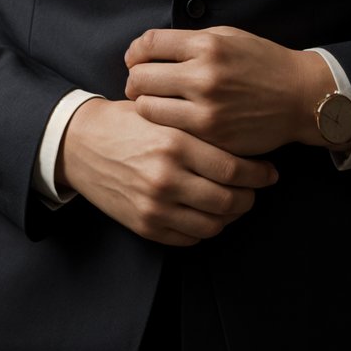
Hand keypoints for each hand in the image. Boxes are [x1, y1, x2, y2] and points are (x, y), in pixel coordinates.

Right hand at [55, 97, 277, 246]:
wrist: (80, 143)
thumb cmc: (126, 120)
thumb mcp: (162, 111)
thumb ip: (196, 123)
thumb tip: (242, 135)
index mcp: (174, 142)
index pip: (231, 167)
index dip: (258, 173)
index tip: (270, 171)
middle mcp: (166, 176)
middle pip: (227, 200)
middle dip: (249, 197)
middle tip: (257, 189)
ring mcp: (154, 205)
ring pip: (211, 224)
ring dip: (230, 216)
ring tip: (236, 202)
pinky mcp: (144, 225)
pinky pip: (188, 238)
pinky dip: (205, 229)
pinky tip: (209, 213)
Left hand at [124, 26, 336, 154]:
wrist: (298, 96)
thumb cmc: (261, 62)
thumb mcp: (228, 37)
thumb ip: (190, 41)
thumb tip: (151, 49)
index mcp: (207, 46)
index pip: (148, 44)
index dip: (135, 51)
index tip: (136, 58)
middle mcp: (204, 77)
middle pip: (141, 77)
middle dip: (135, 79)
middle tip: (141, 84)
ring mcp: (207, 110)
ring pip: (148, 108)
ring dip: (145, 105)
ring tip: (155, 103)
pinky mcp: (212, 137)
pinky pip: (170, 131)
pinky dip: (165, 126)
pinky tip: (172, 121)